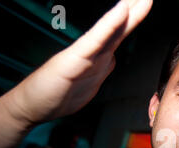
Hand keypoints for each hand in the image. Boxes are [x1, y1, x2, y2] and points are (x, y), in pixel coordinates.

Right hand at [4, 0, 152, 126]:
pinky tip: (121, 10)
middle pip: (120, 27)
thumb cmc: (56, 94)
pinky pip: (96, 40)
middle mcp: (94, 53)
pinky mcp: (74, 60)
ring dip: (128, 11)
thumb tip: (112, 60)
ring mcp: (84, 55)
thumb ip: (101, 69)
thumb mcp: (88, 83)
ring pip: (112, 30)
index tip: (147, 2)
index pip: (120, 34)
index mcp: (99, 57)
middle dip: (135, 9)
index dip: (135, 18)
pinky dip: (110, 24)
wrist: (31, 106)